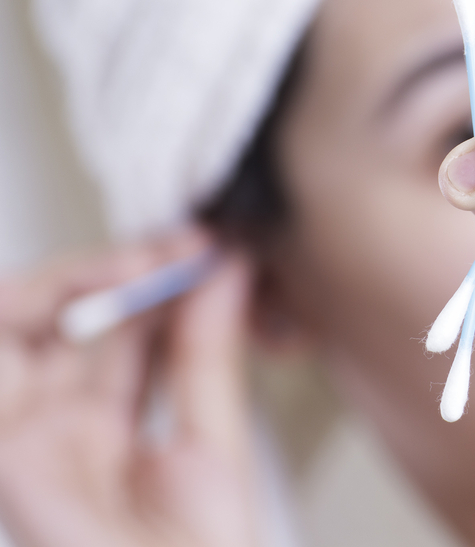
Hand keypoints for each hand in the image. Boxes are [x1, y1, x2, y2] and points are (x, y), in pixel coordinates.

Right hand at [0, 231, 258, 546]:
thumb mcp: (211, 441)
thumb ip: (208, 355)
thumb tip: (227, 271)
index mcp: (108, 429)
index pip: (120, 333)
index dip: (155, 284)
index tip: (206, 248)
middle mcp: (56, 430)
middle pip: (67, 322)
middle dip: (118, 273)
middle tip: (180, 246)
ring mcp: (26, 441)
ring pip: (18, 327)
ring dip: (78, 281)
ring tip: (147, 264)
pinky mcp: (6, 455)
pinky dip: (30, 310)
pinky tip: (103, 285)